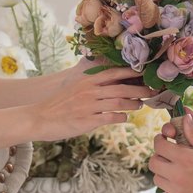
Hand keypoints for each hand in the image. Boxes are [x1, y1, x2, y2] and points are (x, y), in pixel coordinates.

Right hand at [29, 65, 143, 141]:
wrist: (39, 118)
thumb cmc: (58, 105)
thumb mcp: (74, 88)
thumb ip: (92, 85)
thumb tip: (111, 84)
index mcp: (87, 80)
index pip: (114, 72)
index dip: (132, 73)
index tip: (146, 74)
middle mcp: (89, 90)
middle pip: (122, 87)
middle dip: (141, 89)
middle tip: (153, 92)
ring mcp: (89, 105)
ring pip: (120, 102)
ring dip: (134, 104)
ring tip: (141, 105)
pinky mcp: (87, 120)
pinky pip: (111, 117)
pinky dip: (121, 117)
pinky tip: (125, 118)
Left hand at [148, 116, 192, 192]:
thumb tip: (185, 119)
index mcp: (185, 159)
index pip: (159, 146)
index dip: (160, 140)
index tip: (165, 139)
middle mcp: (177, 176)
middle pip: (154, 163)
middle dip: (159, 155)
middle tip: (169, 153)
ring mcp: (178, 192)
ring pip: (158, 179)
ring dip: (164, 171)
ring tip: (177, 168)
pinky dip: (171, 187)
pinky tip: (183, 183)